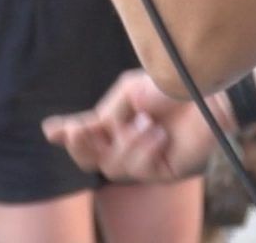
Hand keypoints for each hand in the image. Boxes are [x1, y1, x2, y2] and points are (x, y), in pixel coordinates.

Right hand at [42, 69, 218, 182]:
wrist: (206, 92)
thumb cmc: (170, 85)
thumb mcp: (129, 91)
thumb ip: (108, 114)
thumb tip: (93, 132)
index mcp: (120, 119)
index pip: (89, 131)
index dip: (66, 132)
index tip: (49, 129)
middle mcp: (129, 141)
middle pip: (91, 158)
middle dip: (80, 146)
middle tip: (79, 130)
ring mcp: (146, 159)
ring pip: (113, 166)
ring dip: (126, 143)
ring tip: (146, 123)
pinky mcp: (164, 171)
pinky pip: (140, 170)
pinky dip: (145, 149)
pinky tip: (158, 134)